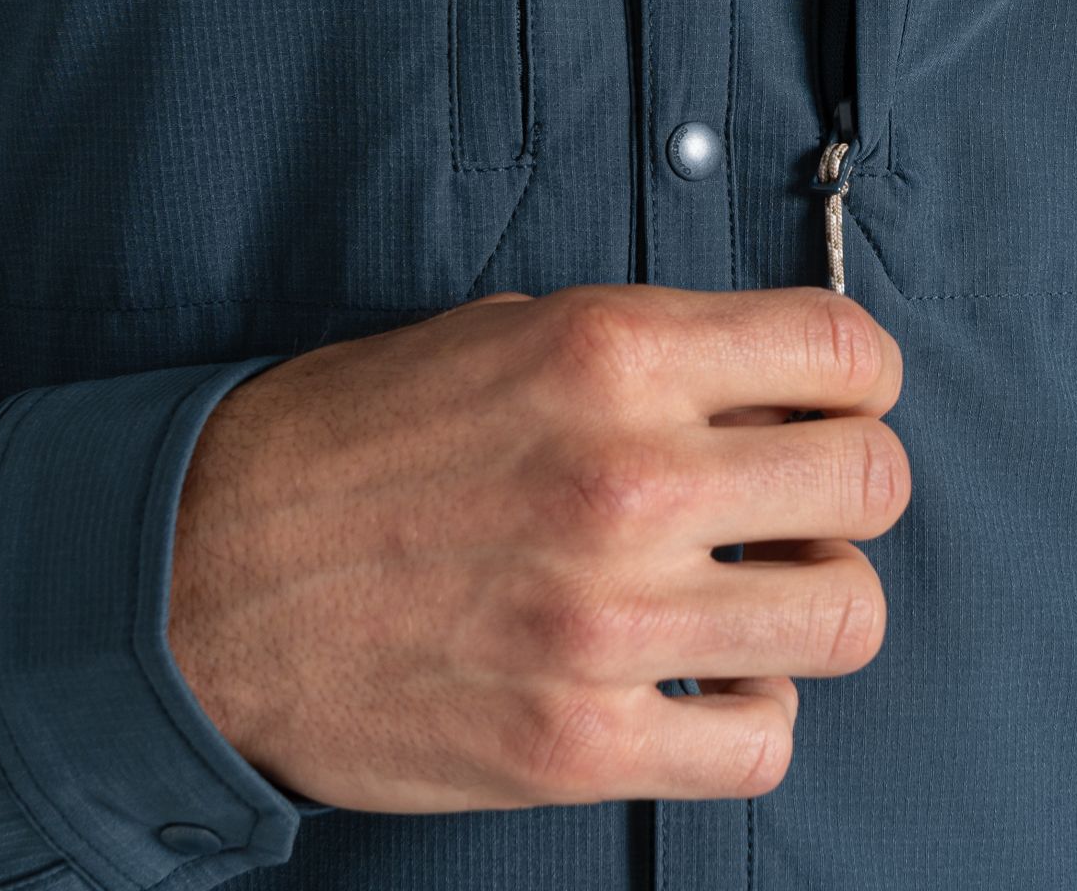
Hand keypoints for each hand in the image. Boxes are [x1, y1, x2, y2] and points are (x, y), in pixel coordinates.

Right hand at [165, 284, 908, 812]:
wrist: (203, 578)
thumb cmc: (352, 443)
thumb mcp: (507, 335)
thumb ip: (652, 351)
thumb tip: (768, 378)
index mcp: (613, 353)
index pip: (842, 348)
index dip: (862, 371)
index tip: (843, 393)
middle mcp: (628, 478)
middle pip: (873, 478)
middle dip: (856, 478)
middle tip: (809, 491)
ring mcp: (610, 621)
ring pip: (848, 615)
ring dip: (820, 596)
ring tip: (761, 587)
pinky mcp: (580, 741)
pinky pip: (764, 740)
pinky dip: (753, 709)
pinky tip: (705, 675)